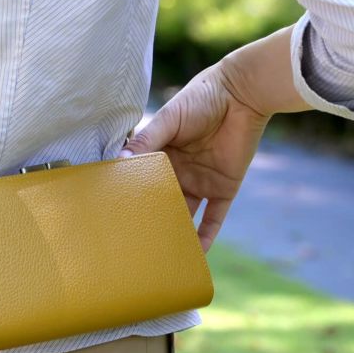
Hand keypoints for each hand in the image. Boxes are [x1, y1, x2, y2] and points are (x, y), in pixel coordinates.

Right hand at [118, 61, 271, 252]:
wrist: (241, 95)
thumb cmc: (200, 99)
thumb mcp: (168, 119)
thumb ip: (146, 141)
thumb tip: (117, 162)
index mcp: (160, 154)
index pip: (141, 180)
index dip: (129, 196)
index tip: (111, 215)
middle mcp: (177, 171)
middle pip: (162, 202)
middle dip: (151, 221)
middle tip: (133, 245)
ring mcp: (200, 181)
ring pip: (185, 215)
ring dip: (177, 233)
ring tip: (161, 257)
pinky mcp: (224, 188)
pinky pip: (214, 218)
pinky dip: (207, 236)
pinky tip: (198, 255)